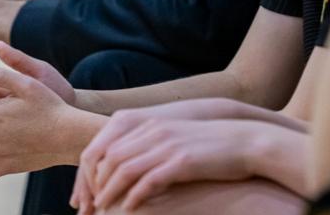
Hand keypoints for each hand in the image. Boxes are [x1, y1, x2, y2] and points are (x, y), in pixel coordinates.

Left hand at [73, 119, 260, 212]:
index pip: (102, 145)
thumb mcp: (172, 141)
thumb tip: (124, 171)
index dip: (88, 172)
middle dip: (92, 185)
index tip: (84, 195)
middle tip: (87, 208)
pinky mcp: (182, 160)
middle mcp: (153, 130)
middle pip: (107, 158)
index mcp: (147, 124)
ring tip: (101, 211)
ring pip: (123, 169)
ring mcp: (167, 144)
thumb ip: (147, 148)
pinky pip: (149, 180)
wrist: (245, 141)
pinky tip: (130, 209)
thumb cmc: (208, 146)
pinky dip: (135, 196)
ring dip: (108, 193)